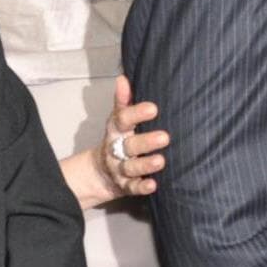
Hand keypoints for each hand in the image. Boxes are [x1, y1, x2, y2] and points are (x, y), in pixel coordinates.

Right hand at [92, 75, 168, 201]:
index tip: (153, 108)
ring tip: (160, 161)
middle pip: (128, 145)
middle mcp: (116, 149)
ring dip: (145, 165)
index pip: (122, 120)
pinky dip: (142, 187)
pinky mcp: (125, 186)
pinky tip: (153, 185)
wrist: (100, 171)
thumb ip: (123, 101)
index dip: (136, 113)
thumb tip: (123, 78)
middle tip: (165, 137)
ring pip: (130, 167)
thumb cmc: (118, 139)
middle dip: (146, 141)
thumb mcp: (118, 120)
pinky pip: (133, 188)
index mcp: (115, 130)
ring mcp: (119, 169)